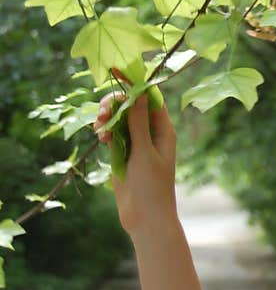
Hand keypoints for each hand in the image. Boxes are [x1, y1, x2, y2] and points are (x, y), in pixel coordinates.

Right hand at [93, 68, 178, 238]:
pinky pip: (112, 134)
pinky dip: (105, 132)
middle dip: (115, 104)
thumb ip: (139, 123)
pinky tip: (100, 138)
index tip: (117, 71)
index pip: (150, 97)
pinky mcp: (123, 154)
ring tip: (98, 128)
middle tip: (101, 113)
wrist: (145, 218)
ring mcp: (136, 143)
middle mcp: (151, 133)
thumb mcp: (144, 152)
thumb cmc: (152, 186)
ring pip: (119, 119)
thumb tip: (138, 93)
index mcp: (163, 129)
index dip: (135, 83)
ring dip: (107, 118)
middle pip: (131, 106)